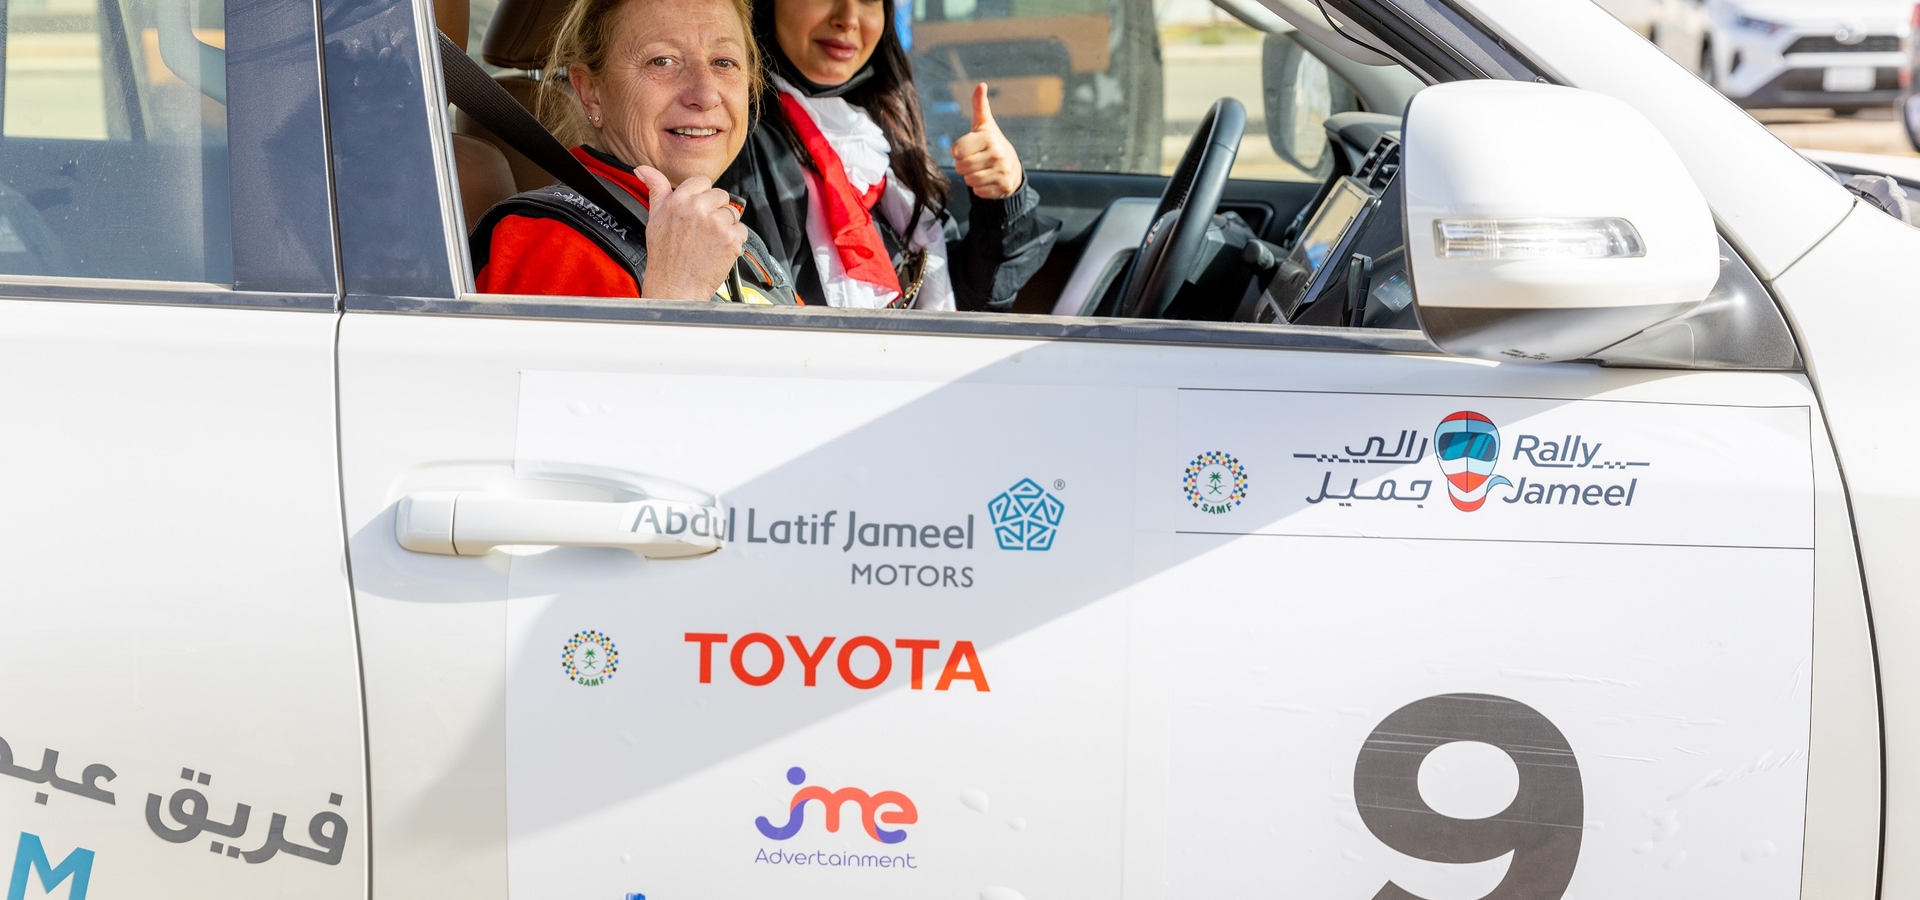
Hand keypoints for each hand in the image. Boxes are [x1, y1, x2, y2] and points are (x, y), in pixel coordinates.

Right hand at [634, 166, 746, 300]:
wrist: (675, 287)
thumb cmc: (664, 256)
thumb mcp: (654, 217)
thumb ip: (655, 188)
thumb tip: (642, 169)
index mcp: (679, 199)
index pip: (702, 181)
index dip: (702, 196)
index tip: (697, 211)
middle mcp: (698, 207)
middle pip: (721, 195)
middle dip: (715, 210)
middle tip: (702, 230)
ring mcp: (716, 222)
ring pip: (732, 213)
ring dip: (725, 226)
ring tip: (708, 242)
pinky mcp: (731, 238)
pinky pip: (741, 230)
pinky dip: (734, 241)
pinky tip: (717, 250)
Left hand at [951, 83, 1023, 200]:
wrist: (1012, 166)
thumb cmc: (991, 143)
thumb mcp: (984, 125)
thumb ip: (979, 106)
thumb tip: (981, 85)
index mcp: (988, 138)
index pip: (957, 151)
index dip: (958, 152)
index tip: (966, 149)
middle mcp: (997, 154)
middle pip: (962, 167)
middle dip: (963, 166)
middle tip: (973, 160)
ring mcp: (1002, 171)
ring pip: (970, 181)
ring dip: (971, 177)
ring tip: (980, 169)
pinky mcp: (1003, 186)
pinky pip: (979, 192)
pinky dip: (980, 188)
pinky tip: (988, 179)